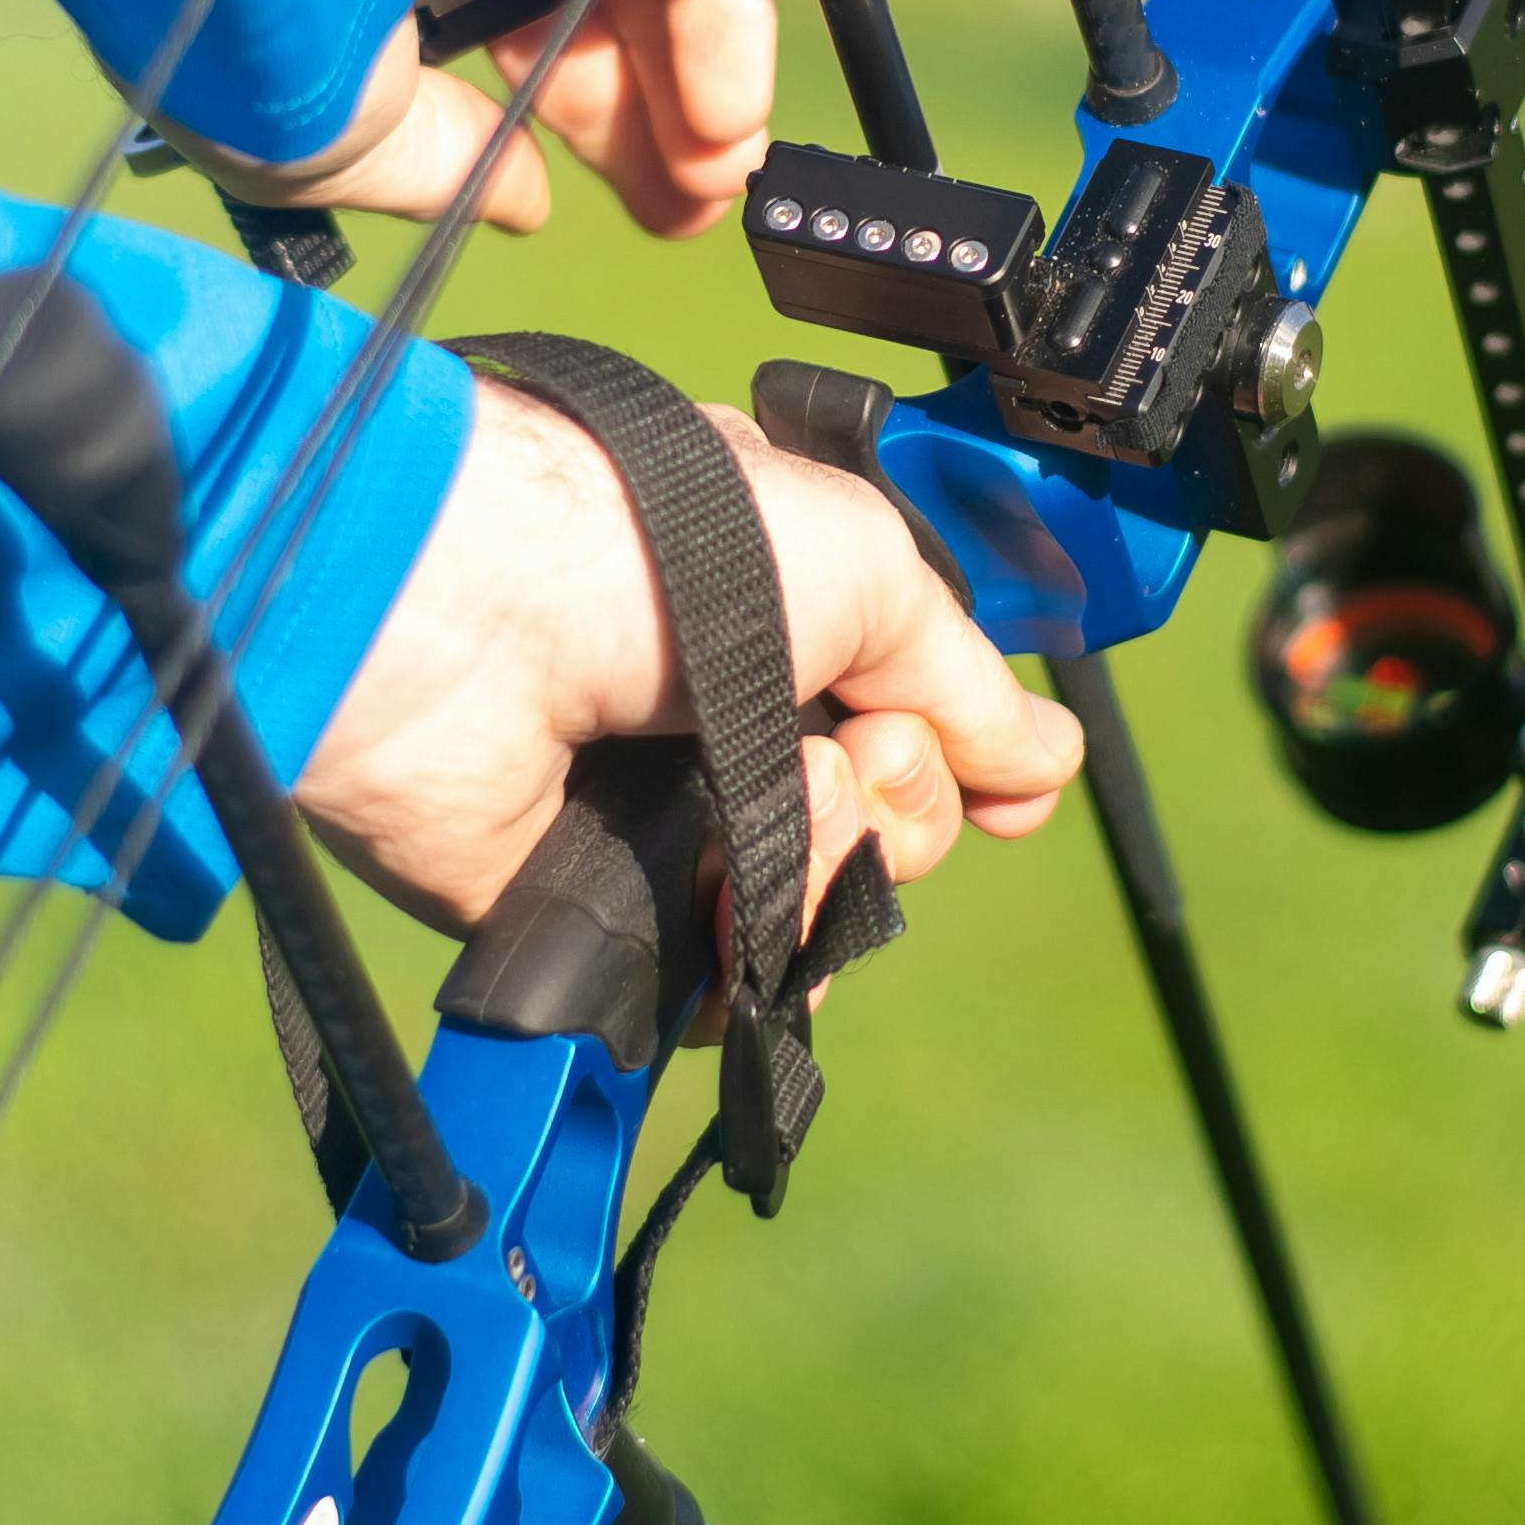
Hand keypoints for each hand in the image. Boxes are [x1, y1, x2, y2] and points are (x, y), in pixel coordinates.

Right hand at [185, 0, 779, 238]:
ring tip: (720, 174)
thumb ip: (443, 167)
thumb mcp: (336, 143)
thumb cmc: (260, 31)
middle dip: (651, 109)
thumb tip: (523, 199)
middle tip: (693, 208)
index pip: (509, 23)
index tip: (635, 209)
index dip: (578, 117)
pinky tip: (726, 105)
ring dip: (697, 67)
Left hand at [296, 382, 1085, 940]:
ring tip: (778, 791)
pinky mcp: (611, 917)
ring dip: (833, 856)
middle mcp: (727, 721)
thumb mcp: (867, 564)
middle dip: (903, 793)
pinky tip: (734, 891)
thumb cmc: (665, 543)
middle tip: (846, 742)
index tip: (1007, 782)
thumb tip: (1046, 762)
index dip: (967, 754)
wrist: (479, 619)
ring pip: (825, 906)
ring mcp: (668, 826)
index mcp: (783, 615)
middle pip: (889, 822)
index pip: (912, 715)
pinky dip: (761, 952)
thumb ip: (962, 679)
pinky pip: (735, 982)